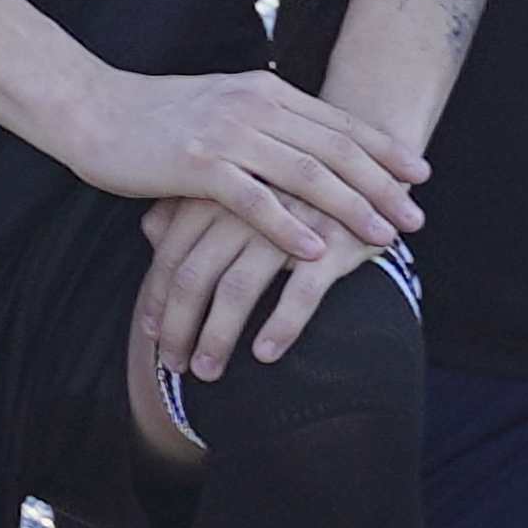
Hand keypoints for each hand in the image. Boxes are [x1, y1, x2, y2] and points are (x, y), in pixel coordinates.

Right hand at [27, 63, 420, 269]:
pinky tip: (313, 250)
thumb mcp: (219, 105)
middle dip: (382, 185)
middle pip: (334, 148)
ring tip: (381, 236)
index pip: (337, 121)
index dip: (384, 149)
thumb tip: (303, 142)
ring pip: (305, 173)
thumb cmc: (153, 115)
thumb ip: (261, 120)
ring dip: (349, 207)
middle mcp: (252, 106)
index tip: (419, 174)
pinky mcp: (195, 164)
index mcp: (263, 91)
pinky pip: (253, 200)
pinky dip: (288, 226)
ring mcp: (226, 134)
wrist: (90, 109)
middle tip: (415, 217)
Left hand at [125, 193, 376, 425]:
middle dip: (179, 326)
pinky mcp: (338, 240)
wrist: (377, 154)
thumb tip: (149, 231)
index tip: (150, 335)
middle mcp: (249, 206)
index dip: (157, 297)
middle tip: (172, 365)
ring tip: (208, 373)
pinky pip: (302, 291)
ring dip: (217, 336)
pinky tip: (265, 355)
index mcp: (221, 191)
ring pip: (238, 287)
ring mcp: (293, 223)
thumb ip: (192, 205)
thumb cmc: (298, 178)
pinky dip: (281, 325)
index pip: (172, 252)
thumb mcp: (243, 183)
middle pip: (195, 275)